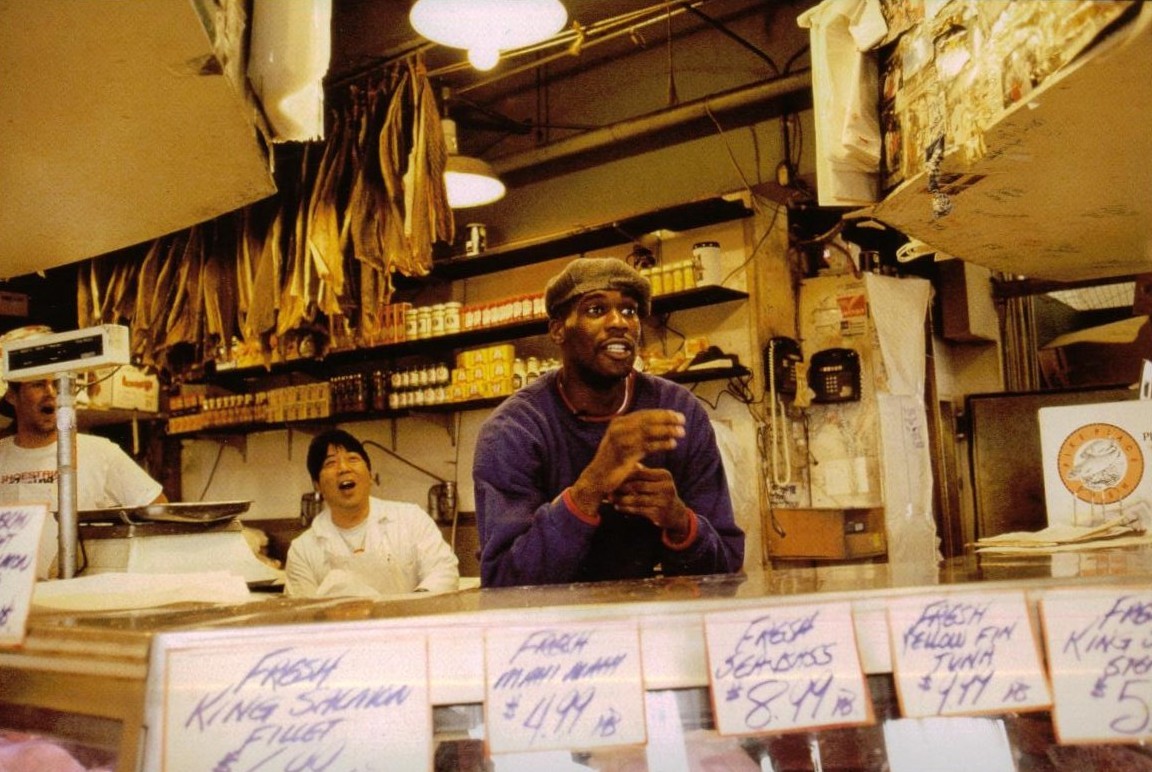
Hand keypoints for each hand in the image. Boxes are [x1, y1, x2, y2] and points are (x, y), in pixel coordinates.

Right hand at [569, 409, 685, 515]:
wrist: (597, 478)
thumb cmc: (613, 461)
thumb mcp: (623, 442)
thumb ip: (637, 433)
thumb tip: (659, 425)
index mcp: (618, 423)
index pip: (644, 414)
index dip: (662, 414)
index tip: (676, 415)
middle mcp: (618, 429)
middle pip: (647, 420)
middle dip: (667, 419)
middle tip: (682, 421)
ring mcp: (620, 441)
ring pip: (648, 431)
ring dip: (667, 430)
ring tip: (681, 432)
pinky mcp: (624, 454)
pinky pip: (647, 446)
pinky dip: (662, 444)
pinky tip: (672, 444)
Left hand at [610, 465, 689, 538]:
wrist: (675, 513)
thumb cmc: (661, 492)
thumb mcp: (657, 480)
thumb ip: (643, 472)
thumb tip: (629, 462)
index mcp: (664, 475)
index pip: (640, 472)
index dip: (625, 475)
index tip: (612, 476)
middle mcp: (666, 487)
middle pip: (637, 485)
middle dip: (621, 488)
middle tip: (608, 488)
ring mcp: (664, 501)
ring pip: (636, 499)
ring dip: (621, 499)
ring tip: (610, 499)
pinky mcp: (659, 513)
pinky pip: (638, 510)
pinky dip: (626, 508)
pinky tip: (618, 507)